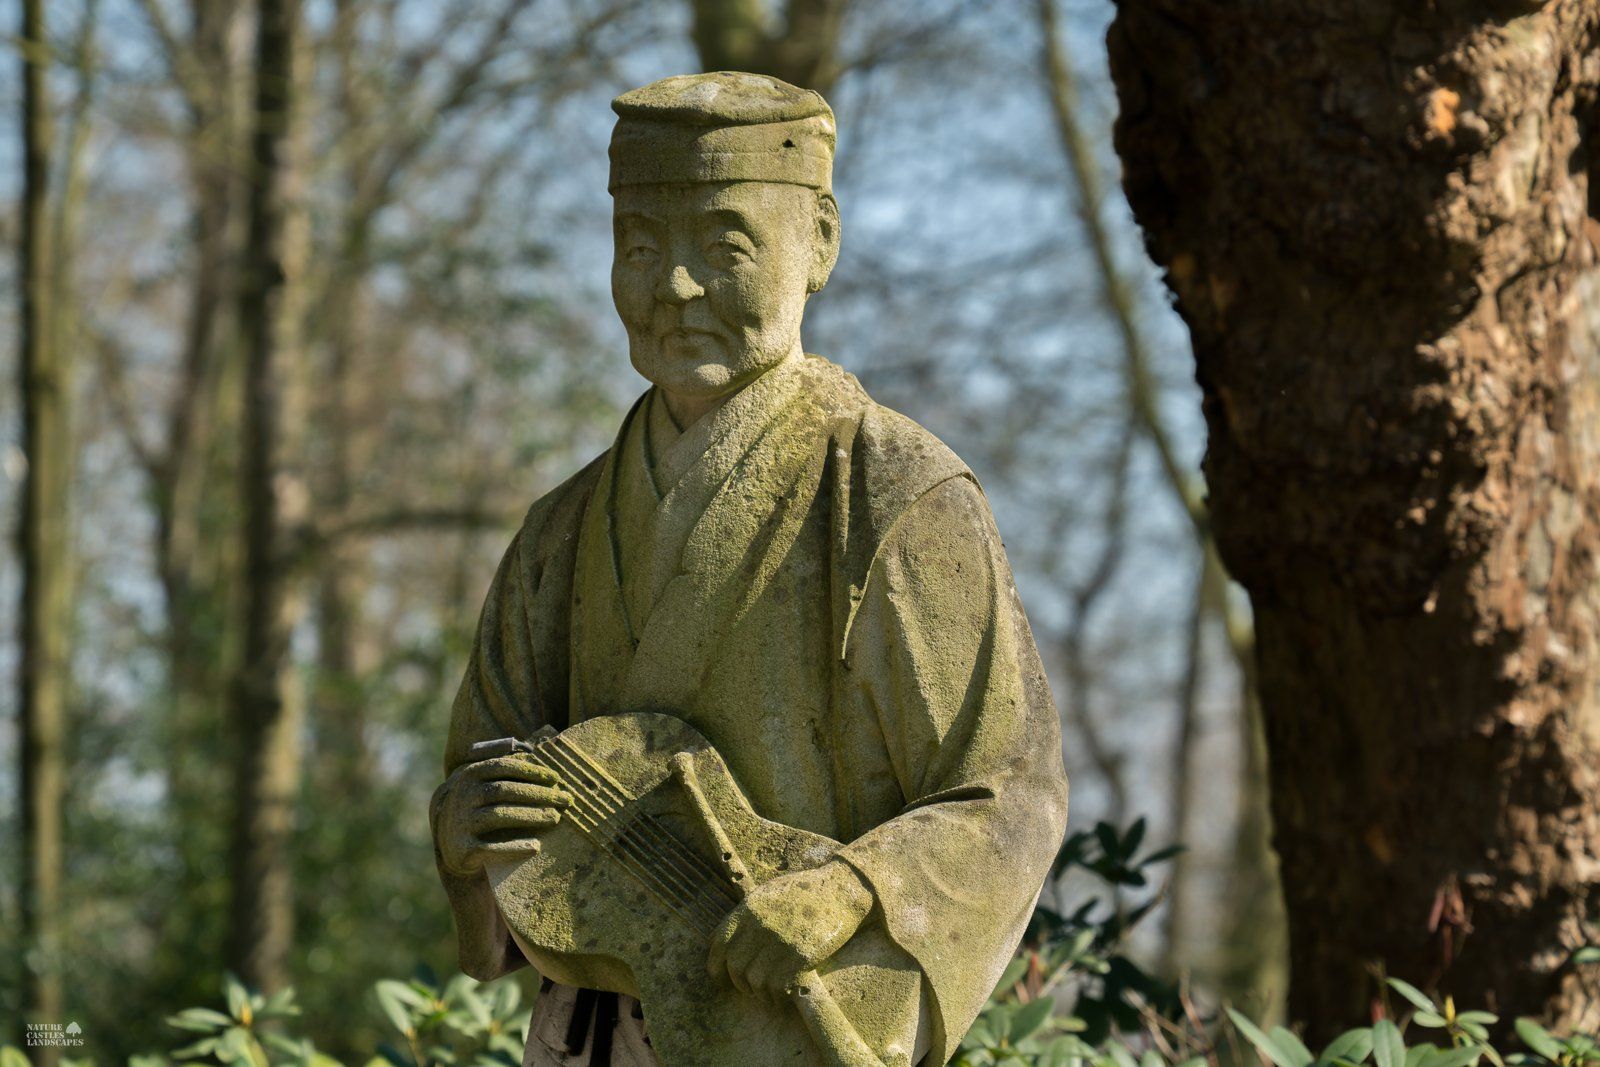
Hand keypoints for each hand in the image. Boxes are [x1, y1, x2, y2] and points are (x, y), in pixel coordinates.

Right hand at [435, 755, 570, 876]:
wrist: (453, 843)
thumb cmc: (481, 807)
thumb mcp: (486, 784)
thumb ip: (508, 770)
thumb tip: (543, 756)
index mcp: (471, 774)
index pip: (503, 767)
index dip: (531, 771)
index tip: (556, 778)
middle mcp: (463, 795)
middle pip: (504, 790)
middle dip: (538, 794)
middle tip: (565, 800)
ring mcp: (461, 822)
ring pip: (499, 815)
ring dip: (530, 816)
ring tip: (555, 818)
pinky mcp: (463, 847)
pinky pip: (491, 847)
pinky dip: (515, 846)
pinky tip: (536, 846)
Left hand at [707, 860, 873, 1001]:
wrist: (840, 889)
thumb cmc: (805, 891)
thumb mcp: (768, 893)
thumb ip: (745, 915)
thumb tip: (718, 939)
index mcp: (748, 908)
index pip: (718, 944)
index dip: (715, 966)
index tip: (720, 978)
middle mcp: (759, 925)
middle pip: (735, 966)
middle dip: (739, 983)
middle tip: (749, 989)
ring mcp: (779, 941)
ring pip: (754, 981)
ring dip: (760, 993)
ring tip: (769, 994)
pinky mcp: (799, 956)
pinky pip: (777, 987)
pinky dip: (778, 997)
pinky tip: (784, 995)